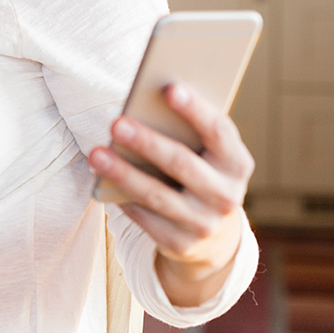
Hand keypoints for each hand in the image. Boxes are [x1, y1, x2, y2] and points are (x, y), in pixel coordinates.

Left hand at [88, 82, 253, 306]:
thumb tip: (143, 104)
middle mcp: (227, 195)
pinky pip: (146, 220)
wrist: (214, 237)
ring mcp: (205, 223)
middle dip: (147, 142)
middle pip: (182, 164)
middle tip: (116, 123)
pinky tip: (103, 182)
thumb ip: (187, 134)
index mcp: (237, 164)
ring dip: (123, 173)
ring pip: (158, 195)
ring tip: (96, 153)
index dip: (196, 110)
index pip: (219, 132)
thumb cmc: (201, 175)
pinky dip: (124, 199)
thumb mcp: (206, 156)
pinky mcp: (182, 245)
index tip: (170, 88)